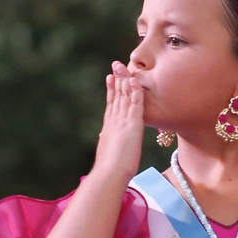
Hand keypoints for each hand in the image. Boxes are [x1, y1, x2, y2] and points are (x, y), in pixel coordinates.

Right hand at [92, 62, 145, 181]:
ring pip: (124, 96)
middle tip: (115, 65)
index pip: (111, 103)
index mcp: (109, 127)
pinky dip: (135, 90)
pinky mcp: (132, 124)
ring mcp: (122, 120)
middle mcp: (114, 120)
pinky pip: (135, 103)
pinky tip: (135, 80)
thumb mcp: (107, 151)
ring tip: (123, 66)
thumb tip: (102, 139)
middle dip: (116, 79)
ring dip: (125, 80)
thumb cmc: (109, 169)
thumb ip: (106, 142)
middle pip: (116, 95)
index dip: (111, 90)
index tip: (110, 77)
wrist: (109, 173)